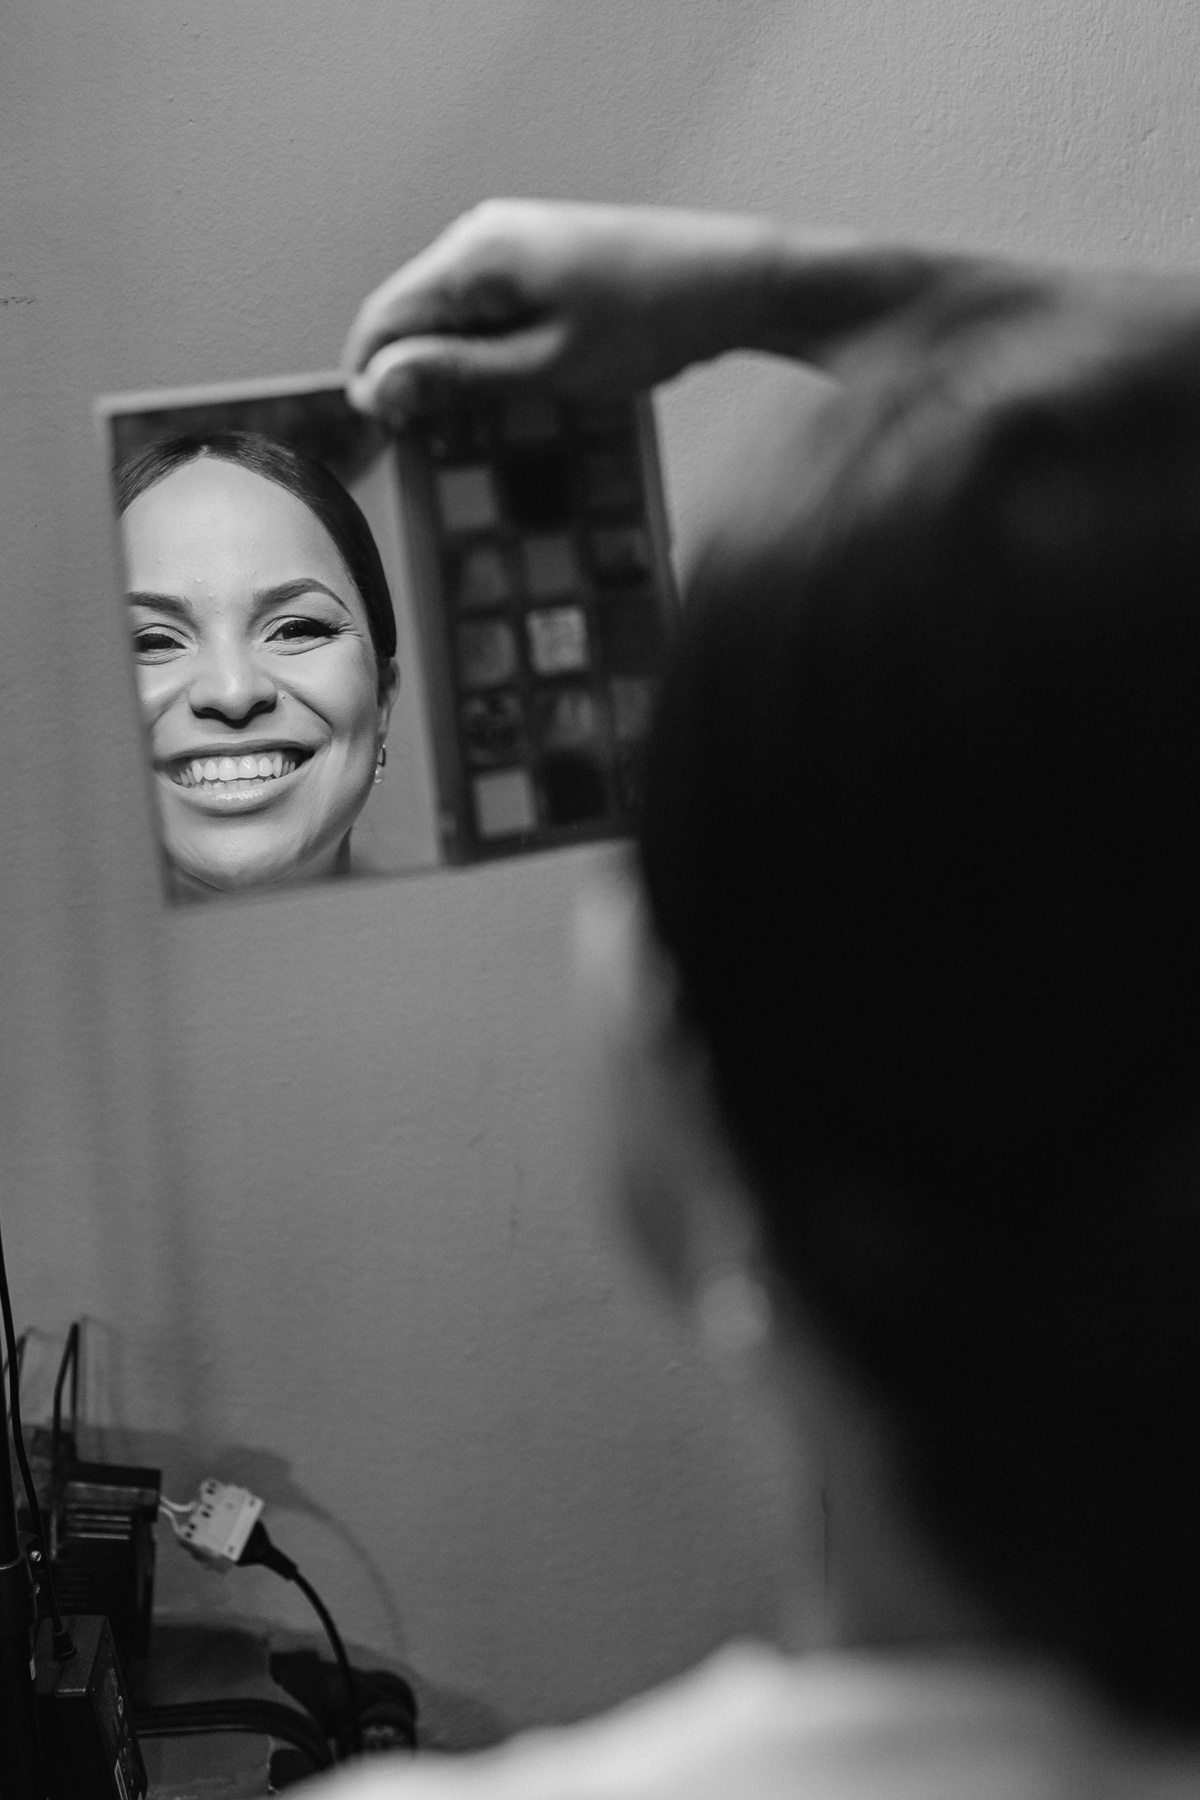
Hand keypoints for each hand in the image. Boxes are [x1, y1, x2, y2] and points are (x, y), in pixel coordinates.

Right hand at [341, 198, 783, 422]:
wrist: (732, 282)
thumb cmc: (648, 324)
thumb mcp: (546, 366)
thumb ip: (458, 375)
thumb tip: (376, 384)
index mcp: (473, 256)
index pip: (381, 318)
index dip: (371, 381)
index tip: (385, 439)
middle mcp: (479, 234)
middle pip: (411, 315)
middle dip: (413, 378)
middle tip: (439, 442)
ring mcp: (509, 239)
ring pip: (449, 315)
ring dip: (453, 369)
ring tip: (485, 420)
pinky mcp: (537, 254)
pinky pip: (485, 307)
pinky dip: (486, 350)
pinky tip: (518, 387)